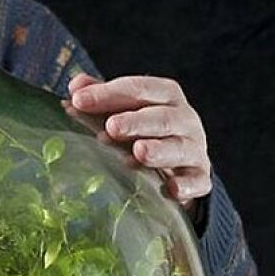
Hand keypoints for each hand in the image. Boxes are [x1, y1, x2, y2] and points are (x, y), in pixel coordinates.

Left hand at [64, 73, 211, 211]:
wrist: (181, 159)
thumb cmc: (144, 128)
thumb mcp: (123, 108)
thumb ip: (101, 96)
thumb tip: (75, 86)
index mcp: (165, 96)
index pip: (138, 89)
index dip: (108, 93)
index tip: (78, 100)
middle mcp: (184, 119)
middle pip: (161, 118)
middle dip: (136, 121)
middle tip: (111, 127)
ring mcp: (193, 148)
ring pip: (180, 148)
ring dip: (159, 150)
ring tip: (139, 152)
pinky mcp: (199, 177)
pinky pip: (197, 180)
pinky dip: (187, 184)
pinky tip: (172, 188)